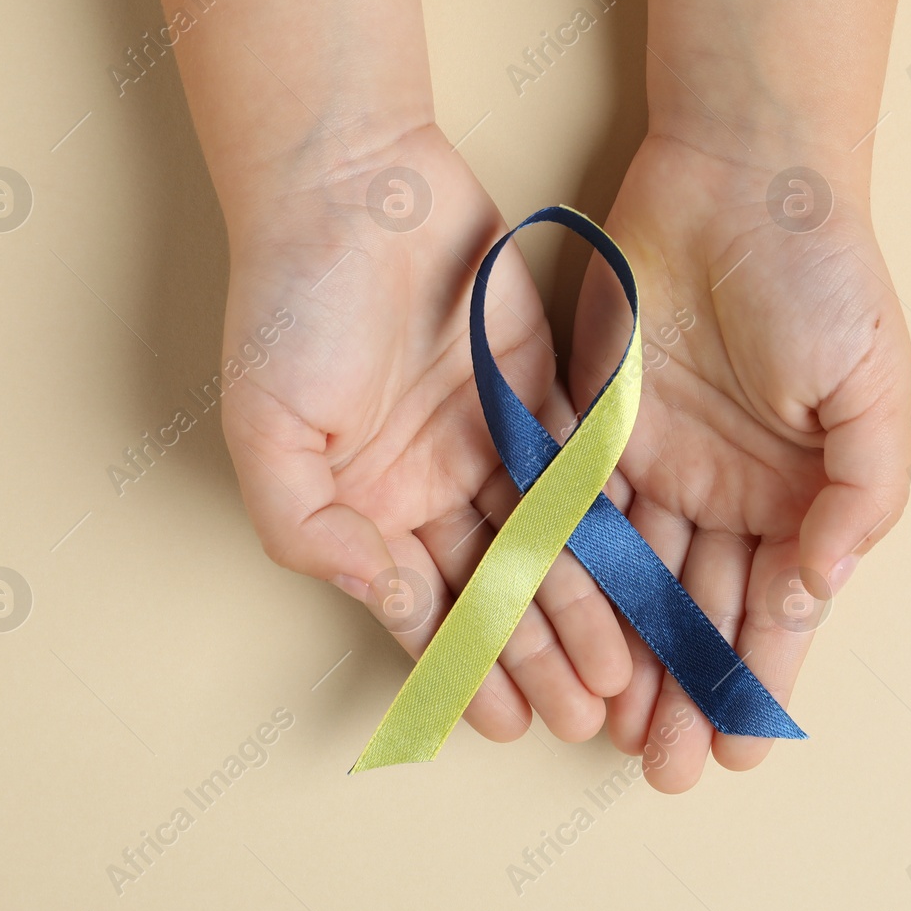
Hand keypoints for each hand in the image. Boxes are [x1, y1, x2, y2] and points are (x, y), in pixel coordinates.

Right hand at [220, 126, 630, 744]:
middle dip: (540, 656)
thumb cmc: (291, 304)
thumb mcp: (268, 429)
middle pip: (496, 588)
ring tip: (624, 673)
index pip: (423, 607)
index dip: (465, 667)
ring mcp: (491, 442)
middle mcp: (432, 486)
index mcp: (365, 505)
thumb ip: (309, 526)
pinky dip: (610, 528)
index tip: (506, 723)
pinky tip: (642, 577)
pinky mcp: (543, 394)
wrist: (353, 187)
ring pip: (548, 544)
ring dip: (583, 609)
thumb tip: (376, 593)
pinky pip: (583, 474)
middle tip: (589, 717)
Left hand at [569, 135, 910, 790]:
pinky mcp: (592, 425)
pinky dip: (570, 576)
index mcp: (799, 494)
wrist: (741, 177)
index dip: (759, 677)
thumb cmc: (824, 276)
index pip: (778, 608)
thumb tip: (822, 587)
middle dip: (685, 689)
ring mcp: (657, 462)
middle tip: (663, 767)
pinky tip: (561, 633)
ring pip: (634, 580)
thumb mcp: (875, 388)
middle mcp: (727, 491)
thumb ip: (862, 494)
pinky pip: (578, 513)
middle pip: (700, 610)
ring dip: (625, 655)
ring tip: (608, 729)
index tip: (736, 747)